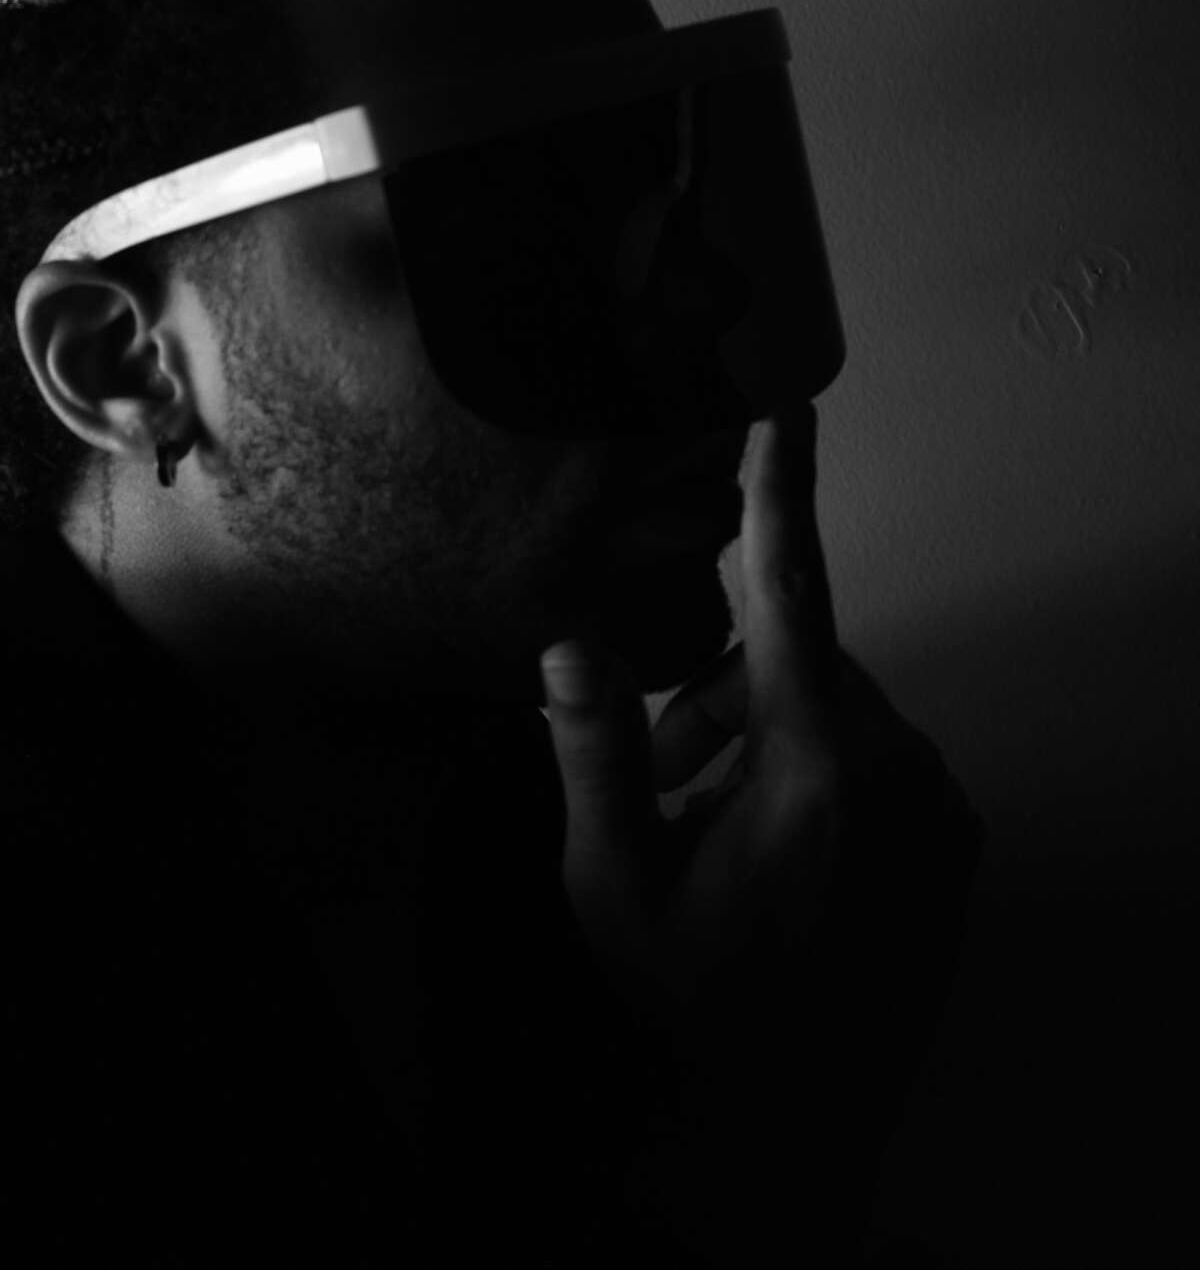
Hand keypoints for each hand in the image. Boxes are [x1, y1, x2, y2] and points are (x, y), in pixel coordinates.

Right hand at [541, 402, 985, 1256]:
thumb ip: (593, 751)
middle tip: (662, 784)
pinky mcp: (954, 843)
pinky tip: (770, 857)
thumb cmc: (691, 999)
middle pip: (793, 668)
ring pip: (830, 716)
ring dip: (760, 745)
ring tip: (710, 836)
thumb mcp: (611, 881)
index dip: (779, 495)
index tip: (784, 405)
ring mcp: (938, 810)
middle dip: (717, 701)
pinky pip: (871, 762)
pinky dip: (811, 779)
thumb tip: (569, 643)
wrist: (785, 1119)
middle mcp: (895, 773)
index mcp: (813, 772)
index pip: (789, 599)